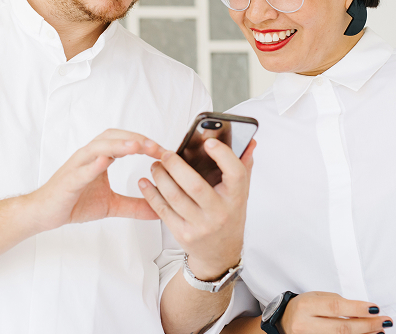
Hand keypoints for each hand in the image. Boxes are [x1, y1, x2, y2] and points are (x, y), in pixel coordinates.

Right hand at [24, 129, 164, 232]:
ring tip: (136, 146)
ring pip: (98, 148)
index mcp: (100, 158)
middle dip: (136, 139)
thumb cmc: (74, 202)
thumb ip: (134, 205)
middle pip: (113, 137)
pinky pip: (81, 170)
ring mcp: (77, 166)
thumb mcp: (111, 205)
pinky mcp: (68, 181)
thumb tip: (159, 211)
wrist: (44, 213)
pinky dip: (93, 164)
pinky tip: (105, 161)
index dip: (145, 143)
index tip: (164, 152)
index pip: (125, 142)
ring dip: (118, 145)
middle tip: (156, 147)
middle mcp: (89, 156)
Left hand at [139, 138, 254, 278]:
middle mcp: (219, 213)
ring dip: (161, 178)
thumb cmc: (229, 217)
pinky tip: (146, 183)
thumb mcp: (241, 194)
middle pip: (195, 185)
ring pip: (175, 197)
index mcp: (236, 199)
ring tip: (156, 166)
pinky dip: (151, 195)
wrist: (220, 254)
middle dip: (176, 166)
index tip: (209, 142)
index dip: (223, 155)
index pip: (235, 174)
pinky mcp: (183, 234)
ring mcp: (200, 226)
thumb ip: (243, 166)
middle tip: (166, 154)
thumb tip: (249, 141)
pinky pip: (163, 211)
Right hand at [280, 292, 392, 333]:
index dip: (357, 308)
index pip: (336, 307)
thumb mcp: (316, 297)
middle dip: (367, 325)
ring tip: (379, 331)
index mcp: (306, 306)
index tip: (375, 308)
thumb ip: (337, 303)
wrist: (283, 322)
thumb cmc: (303, 308)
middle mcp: (305, 325)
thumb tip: (363, 311)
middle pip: (342, 328)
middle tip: (384, 322)